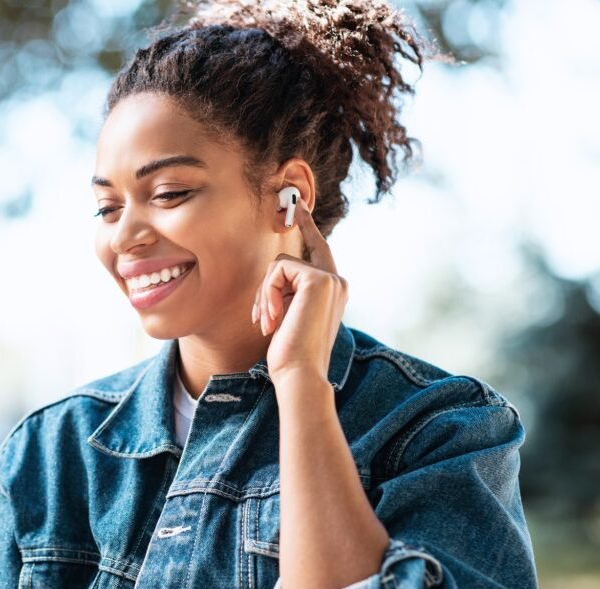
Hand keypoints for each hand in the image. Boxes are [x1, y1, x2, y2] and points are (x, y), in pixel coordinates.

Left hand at [251, 201, 348, 384]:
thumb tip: (274, 276)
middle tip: (262, 321)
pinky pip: (278, 270)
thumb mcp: (288, 317)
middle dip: (267, 287)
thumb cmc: (290, 354)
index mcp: (333, 291)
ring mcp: (330, 278)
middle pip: (290, 259)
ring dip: (265, 296)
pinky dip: (268, 294)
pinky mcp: (318, 279)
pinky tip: (274, 318)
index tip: (296, 204)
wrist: (300, 373)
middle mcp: (337, 281)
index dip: (307, 225)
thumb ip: (287, 292)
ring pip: (279, 265)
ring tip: (268, 325)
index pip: (318, 249)